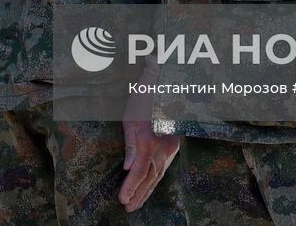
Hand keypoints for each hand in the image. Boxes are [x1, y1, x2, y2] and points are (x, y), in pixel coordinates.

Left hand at [119, 89, 179, 211]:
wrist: (166, 89)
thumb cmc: (144, 101)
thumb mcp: (131, 119)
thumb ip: (131, 145)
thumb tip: (128, 168)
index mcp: (150, 143)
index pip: (140, 172)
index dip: (131, 187)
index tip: (122, 199)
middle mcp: (162, 149)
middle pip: (150, 178)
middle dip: (139, 195)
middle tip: (129, 207)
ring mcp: (170, 149)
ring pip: (158, 175)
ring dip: (147, 191)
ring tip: (137, 203)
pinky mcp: (173, 147)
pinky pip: (163, 168)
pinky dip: (155, 180)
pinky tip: (149, 187)